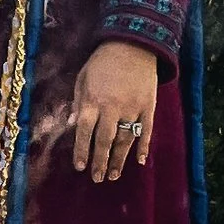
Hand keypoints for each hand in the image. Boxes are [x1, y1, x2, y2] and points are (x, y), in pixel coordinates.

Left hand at [69, 41, 159, 183]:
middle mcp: (112, 108)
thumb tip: (75, 125)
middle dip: (100, 162)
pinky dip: (144, 147)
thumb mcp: (83, 78)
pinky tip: (141, 161)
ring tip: (113, 175)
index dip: (82, 151)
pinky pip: (147, 132)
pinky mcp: (149, 107)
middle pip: (105, 141)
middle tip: (97, 178)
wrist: (133, 44)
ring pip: (126, 140)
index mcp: (93, 100)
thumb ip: (79, 102)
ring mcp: (132, 109)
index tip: (80, 167)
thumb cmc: (102, 62)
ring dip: (119, 160)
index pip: (84, 132)